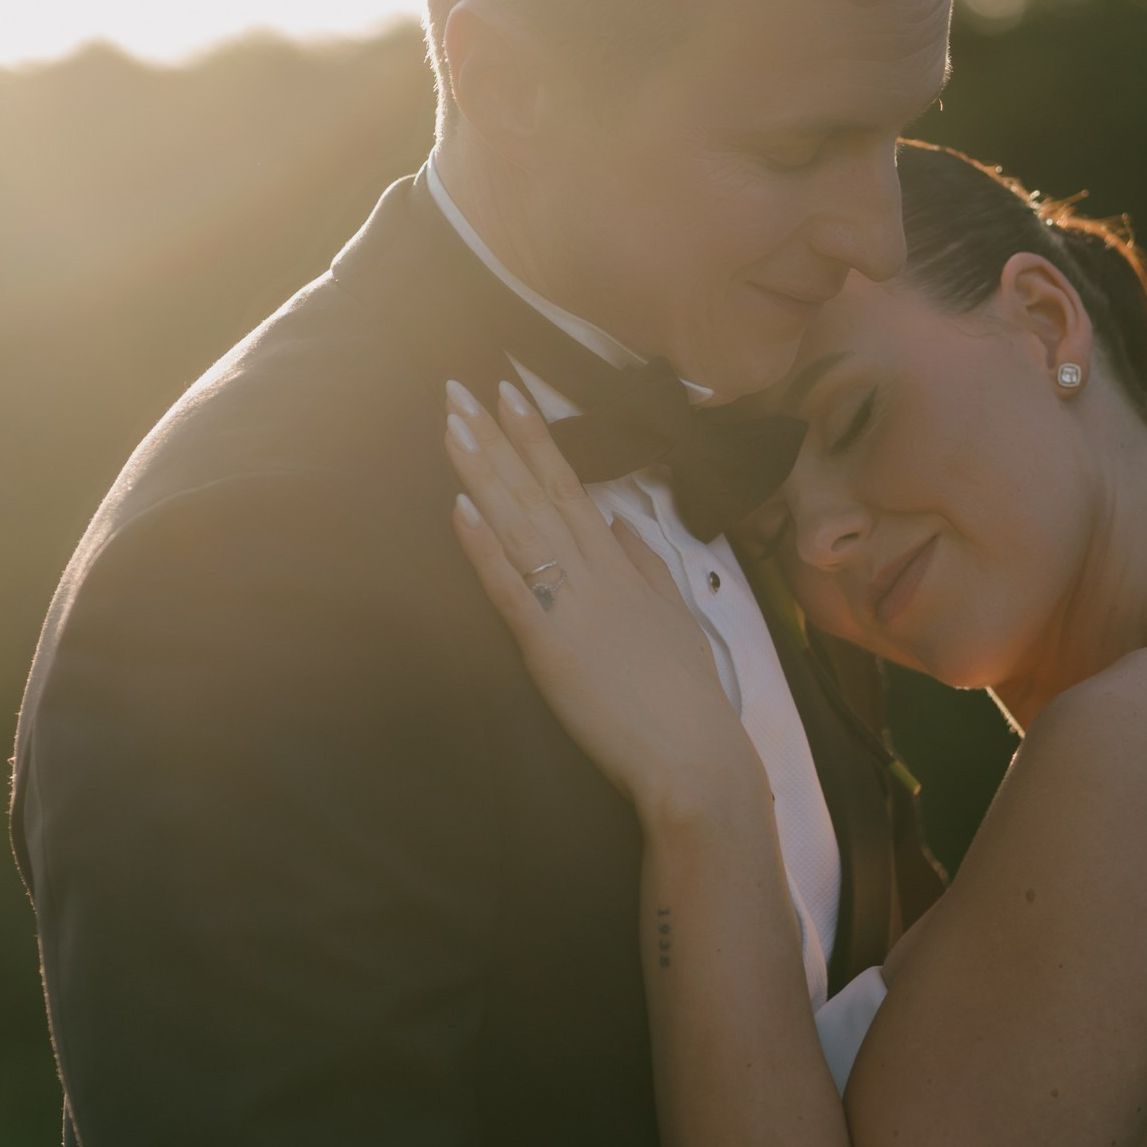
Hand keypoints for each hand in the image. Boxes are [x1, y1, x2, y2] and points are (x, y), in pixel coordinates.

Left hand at [443, 380, 757, 815]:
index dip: (537, 439)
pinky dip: (483, 546)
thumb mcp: (677, 621)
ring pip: (518, 525)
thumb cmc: (688, 701)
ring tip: (452, 424)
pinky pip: (509, 588)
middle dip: (495, 437)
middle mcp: (594, 574)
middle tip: (457, 388)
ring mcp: (570, 606)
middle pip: (536, 492)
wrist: (695, 758)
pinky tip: (459, 507)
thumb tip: (623, 526)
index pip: (571, 487)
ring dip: (482, 472)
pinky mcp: (548, 647)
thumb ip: (648, 569)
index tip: (510, 394)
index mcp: (621, 568)